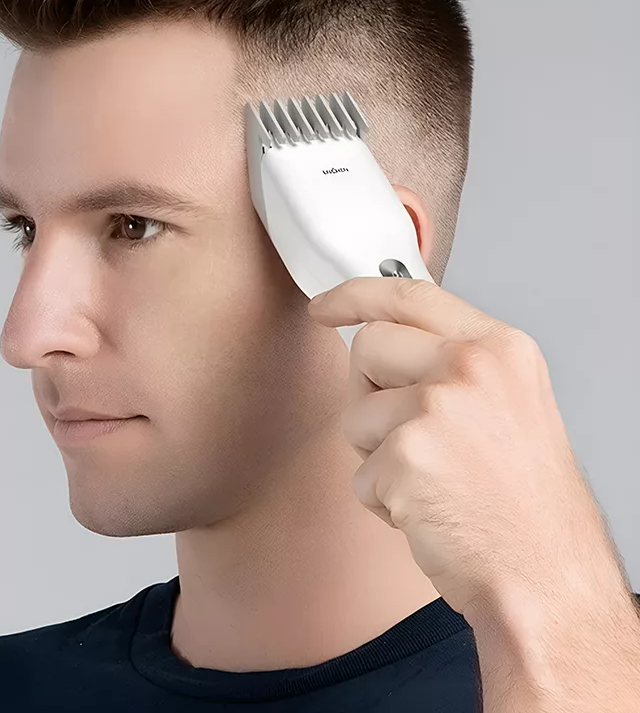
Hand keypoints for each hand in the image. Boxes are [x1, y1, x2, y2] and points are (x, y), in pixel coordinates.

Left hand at [308, 277, 622, 621]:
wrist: (547, 578)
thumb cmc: (526, 503)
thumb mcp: (508, 403)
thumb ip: (451, 363)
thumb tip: (383, 344)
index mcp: (499, 348)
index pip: (410, 295)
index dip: (356, 295)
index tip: (326, 306)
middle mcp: (470, 367)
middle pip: (368, 345)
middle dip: (369, 391)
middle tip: (410, 434)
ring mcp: (437, 408)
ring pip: (354, 414)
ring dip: (378, 455)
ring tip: (432, 480)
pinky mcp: (405, 456)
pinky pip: (358, 473)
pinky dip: (382, 500)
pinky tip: (427, 511)